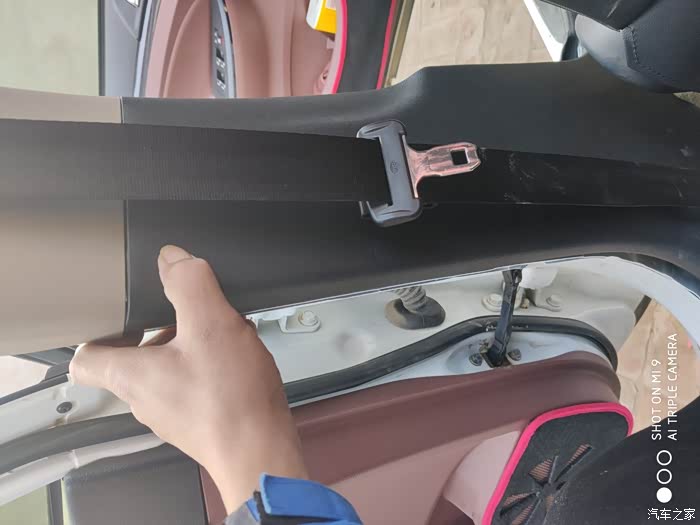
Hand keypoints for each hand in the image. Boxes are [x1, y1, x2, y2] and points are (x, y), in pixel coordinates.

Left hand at [70, 245, 307, 511]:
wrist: (262, 450)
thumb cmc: (230, 397)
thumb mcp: (211, 324)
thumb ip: (188, 284)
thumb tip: (171, 258)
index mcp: (131, 374)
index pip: (86, 358)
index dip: (96, 332)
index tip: (116, 315)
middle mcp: (144, 399)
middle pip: (134, 358)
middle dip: (160, 330)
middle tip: (186, 314)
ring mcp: (172, 415)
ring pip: (168, 371)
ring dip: (190, 347)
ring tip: (221, 334)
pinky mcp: (199, 423)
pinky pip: (195, 387)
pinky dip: (210, 368)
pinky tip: (238, 360)